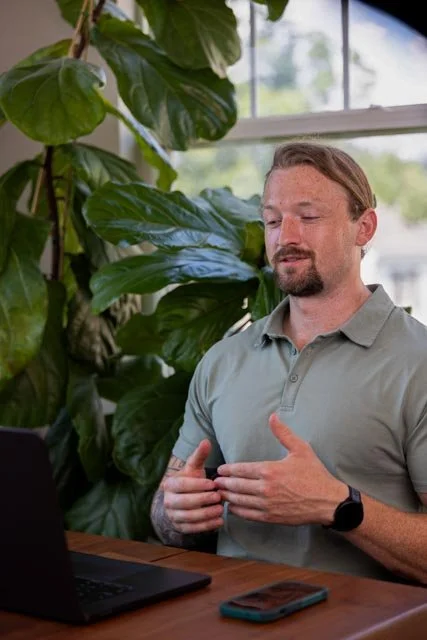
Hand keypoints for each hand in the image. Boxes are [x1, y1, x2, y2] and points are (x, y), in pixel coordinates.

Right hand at [162, 440, 223, 533]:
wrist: (181, 500)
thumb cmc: (190, 481)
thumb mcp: (194, 468)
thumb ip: (200, 455)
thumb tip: (206, 441)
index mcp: (170, 484)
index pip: (182, 485)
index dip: (197, 485)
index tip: (213, 484)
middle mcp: (168, 501)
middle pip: (184, 502)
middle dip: (202, 500)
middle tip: (218, 497)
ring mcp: (173, 516)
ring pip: (189, 517)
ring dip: (206, 514)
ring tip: (221, 509)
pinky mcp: (180, 527)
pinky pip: (192, 529)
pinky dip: (206, 526)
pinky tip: (219, 521)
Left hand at [214, 414, 347, 525]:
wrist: (328, 502)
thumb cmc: (315, 474)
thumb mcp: (301, 450)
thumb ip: (283, 434)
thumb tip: (273, 417)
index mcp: (269, 470)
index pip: (241, 469)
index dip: (228, 470)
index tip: (221, 469)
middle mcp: (265, 488)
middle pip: (236, 485)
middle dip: (223, 483)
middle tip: (214, 482)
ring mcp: (267, 504)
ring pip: (239, 501)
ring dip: (227, 497)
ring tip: (220, 494)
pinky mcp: (271, 517)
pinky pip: (248, 515)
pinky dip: (237, 511)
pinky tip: (232, 508)